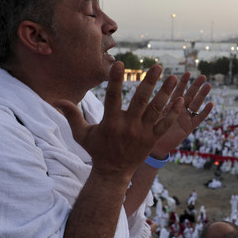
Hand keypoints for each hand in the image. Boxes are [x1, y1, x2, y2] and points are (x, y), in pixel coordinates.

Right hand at [54, 63, 183, 183]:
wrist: (113, 173)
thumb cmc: (97, 150)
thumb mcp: (81, 134)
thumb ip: (72, 116)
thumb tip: (56, 101)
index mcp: (111, 123)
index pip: (113, 97)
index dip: (116, 80)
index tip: (120, 64)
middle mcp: (128, 127)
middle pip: (141, 101)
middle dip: (150, 83)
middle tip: (158, 66)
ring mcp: (142, 133)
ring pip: (156, 110)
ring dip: (166, 94)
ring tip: (173, 77)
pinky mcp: (152, 139)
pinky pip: (165, 125)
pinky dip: (173, 113)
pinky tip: (181, 100)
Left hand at [149, 72, 212, 158]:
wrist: (153, 147)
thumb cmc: (149, 130)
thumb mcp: (149, 114)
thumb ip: (150, 103)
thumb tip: (140, 88)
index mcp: (169, 106)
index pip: (177, 91)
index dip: (183, 83)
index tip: (187, 73)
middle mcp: (178, 110)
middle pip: (189, 95)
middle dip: (195, 86)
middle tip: (202, 76)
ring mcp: (185, 118)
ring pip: (195, 104)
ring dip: (202, 95)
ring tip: (208, 85)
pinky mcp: (188, 128)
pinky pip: (198, 119)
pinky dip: (205, 112)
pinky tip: (211, 104)